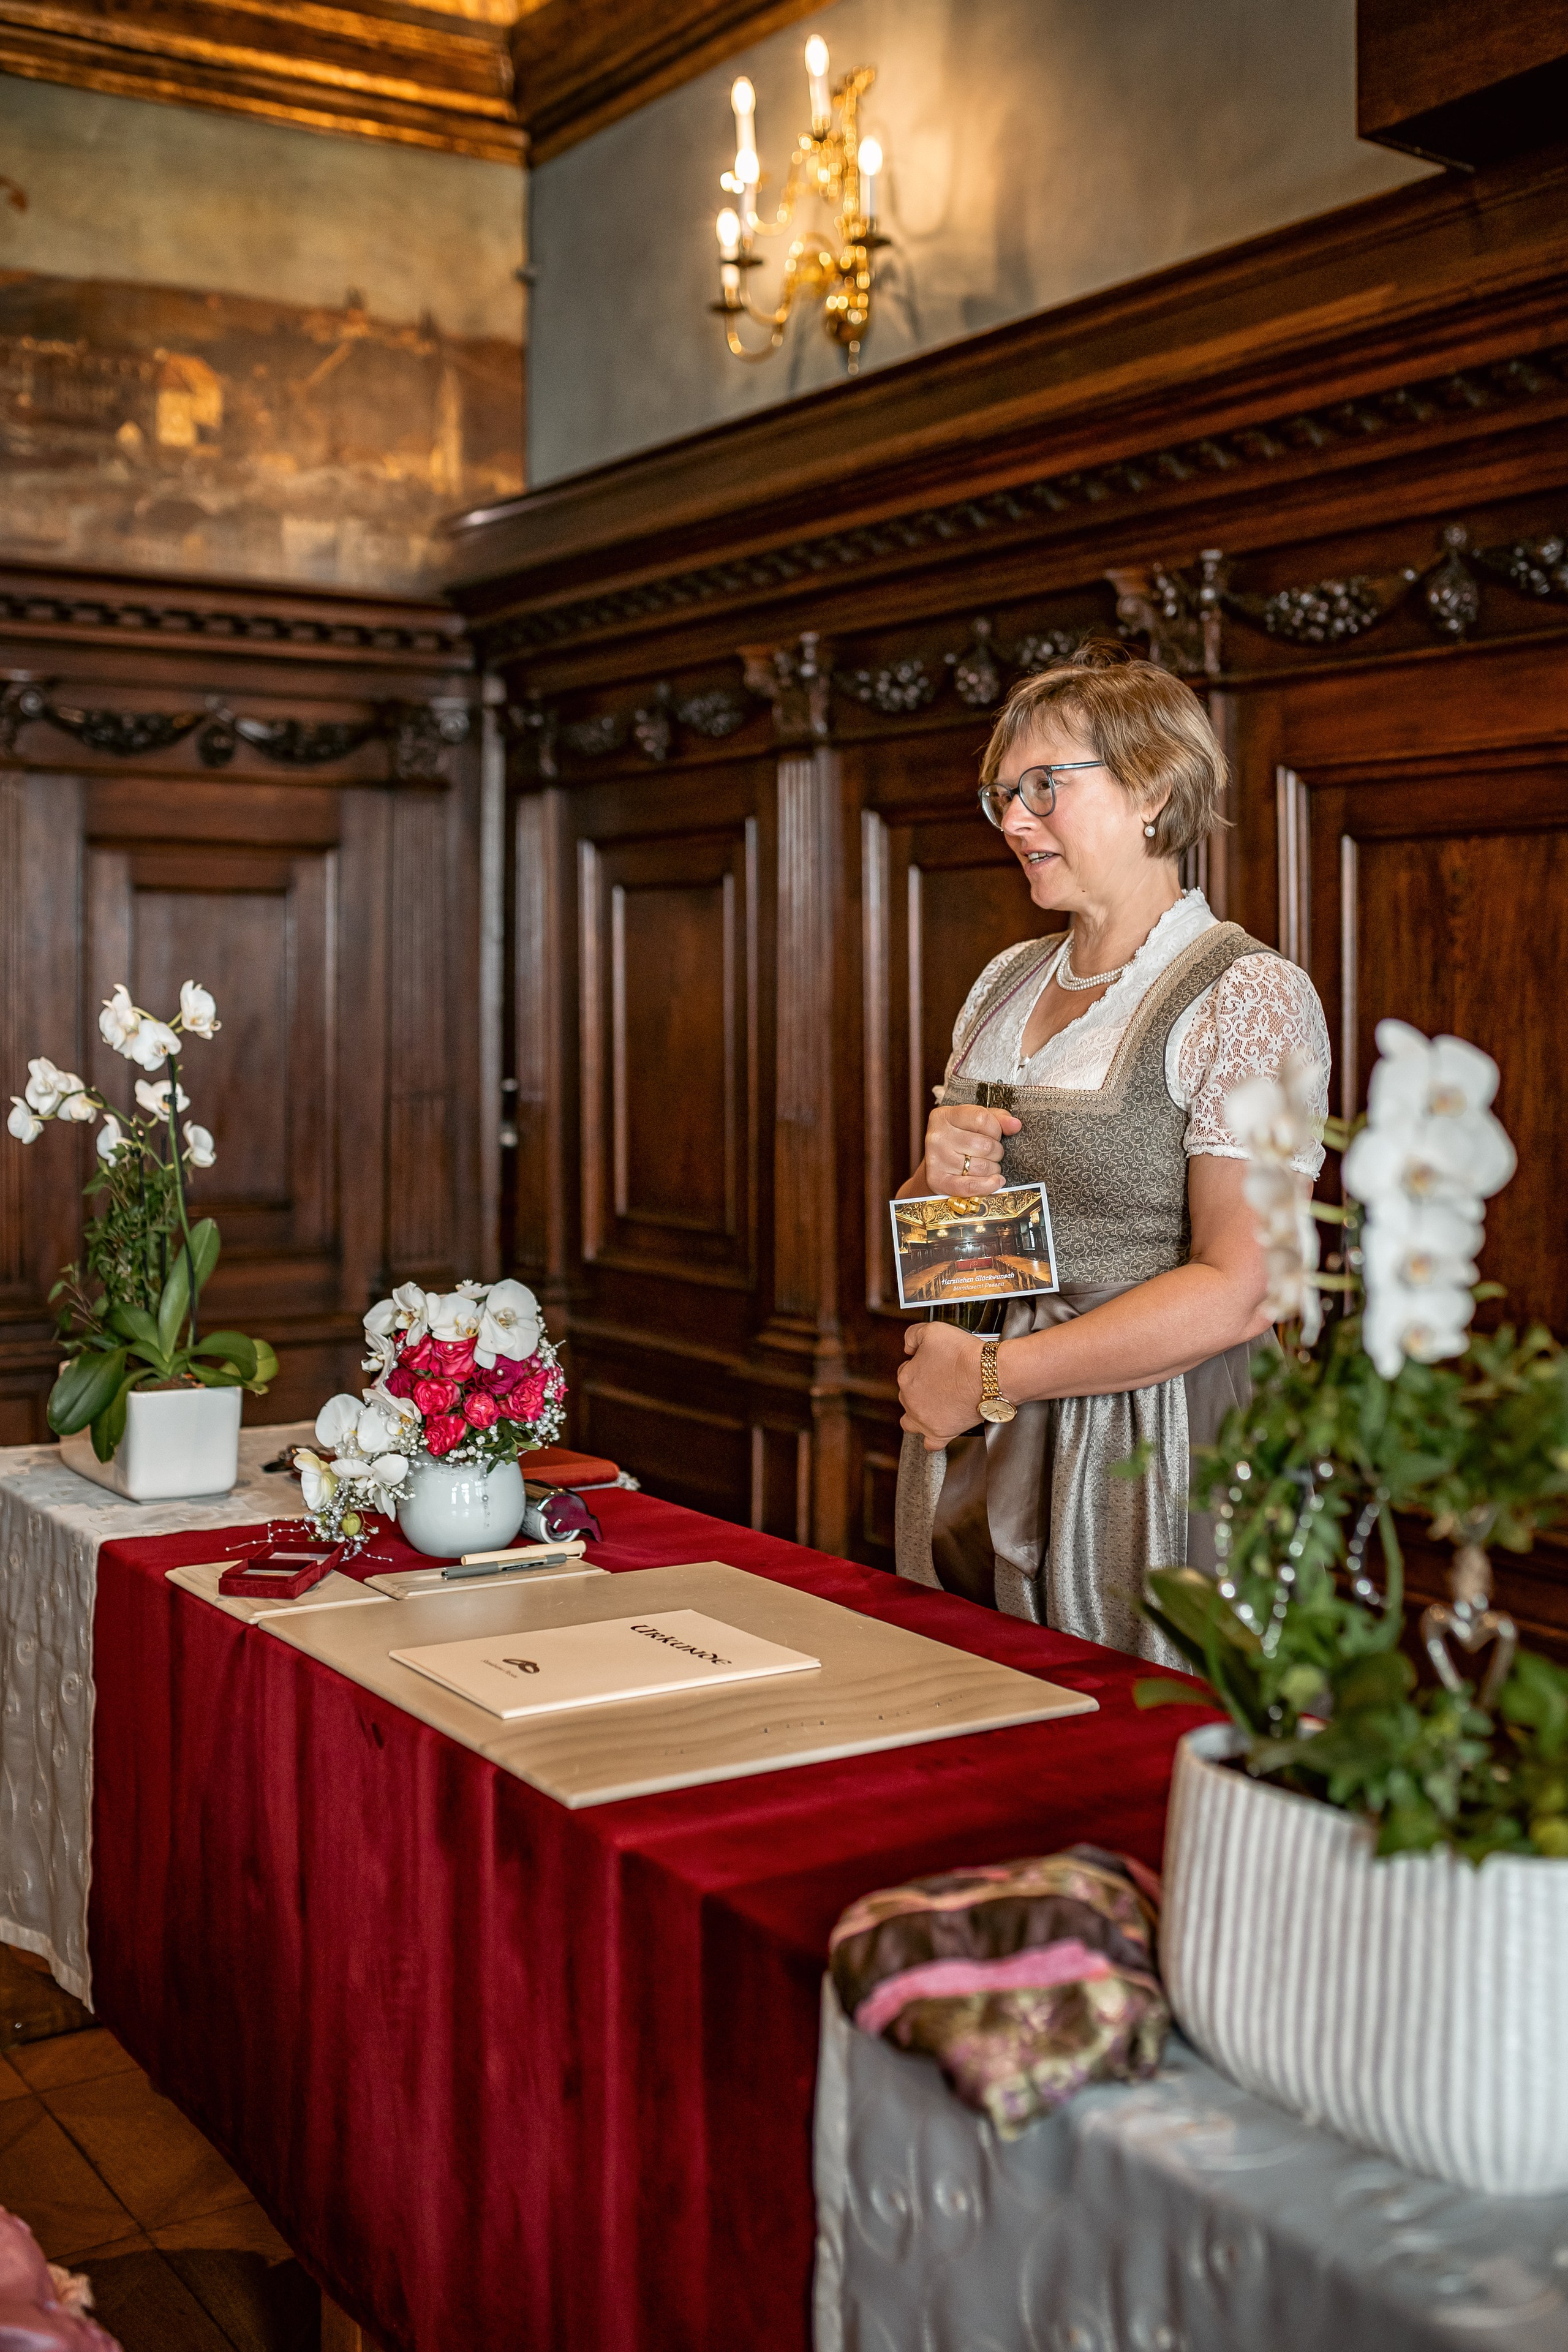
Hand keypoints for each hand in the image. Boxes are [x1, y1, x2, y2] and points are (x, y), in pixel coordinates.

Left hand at [898, 1322, 984, 1451]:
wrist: (988, 1374)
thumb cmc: (963, 1353)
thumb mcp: (932, 1330)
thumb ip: (912, 1335)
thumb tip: (908, 1347)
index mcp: (906, 1378)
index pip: (905, 1371)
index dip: (920, 1366)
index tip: (935, 1364)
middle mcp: (910, 1402)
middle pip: (908, 1395)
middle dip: (921, 1388)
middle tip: (940, 1381)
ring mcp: (925, 1420)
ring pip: (910, 1421)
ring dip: (918, 1414)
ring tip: (933, 1406)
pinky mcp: (941, 1434)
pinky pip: (930, 1444)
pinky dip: (932, 1439)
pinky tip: (938, 1430)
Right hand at [919, 1103, 1022, 1196]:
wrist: (934, 1164)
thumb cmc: (958, 1139)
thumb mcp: (974, 1121)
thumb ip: (997, 1118)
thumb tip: (1015, 1125)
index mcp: (944, 1116)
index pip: (981, 1118)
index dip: (995, 1128)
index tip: (994, 1134)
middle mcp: (937, 1137)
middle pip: (985, 1145)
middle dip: (996, 1151)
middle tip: (991, 1153)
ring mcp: (936, 1160)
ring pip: (982, 1167)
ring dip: (992, 1168)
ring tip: (987, 1165)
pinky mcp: (939, 1181)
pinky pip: (971, 1186)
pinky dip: (988, 1185)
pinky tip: (995, 1181)